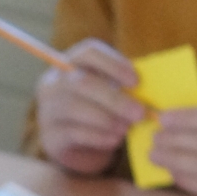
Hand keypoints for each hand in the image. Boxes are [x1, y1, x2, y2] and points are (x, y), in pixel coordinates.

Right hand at [35, 39, 145, 174]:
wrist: (73, 143)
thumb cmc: (97, 108)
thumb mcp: (107, 89)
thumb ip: (122, 83)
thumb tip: (149, 87)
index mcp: (69, 63)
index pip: (88, 52)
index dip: (114, 64)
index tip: (136, 81)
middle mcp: (52, 84)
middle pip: (83, 83)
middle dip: (115, 99)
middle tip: (140, 113)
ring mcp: (47, 110)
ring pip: (79, 110)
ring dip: (109, 120)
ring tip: (127, 128)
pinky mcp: (50, 136)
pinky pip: (76, 133)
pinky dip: (100, 137)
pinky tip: (114, 139)